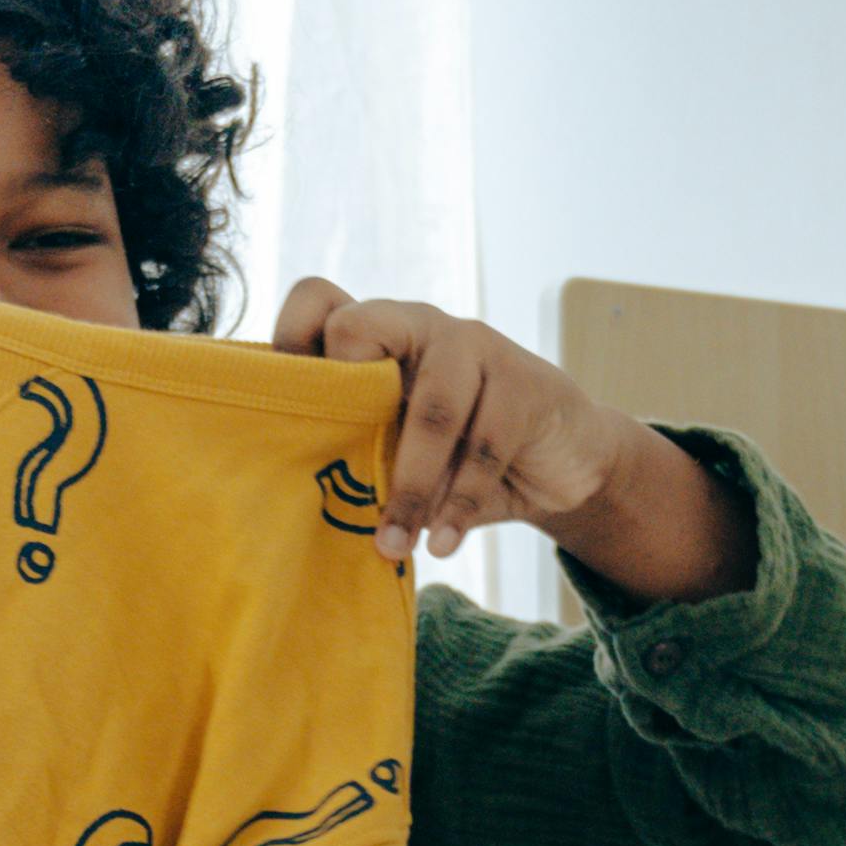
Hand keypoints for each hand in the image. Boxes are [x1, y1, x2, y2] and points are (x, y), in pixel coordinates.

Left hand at [270, 278, 751, 600]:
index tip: (288, 413)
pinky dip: (459, 503)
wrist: (558, 462)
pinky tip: (444, 542)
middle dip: (345, 397)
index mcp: (376, 334)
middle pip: (360, 326)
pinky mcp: (522, 382)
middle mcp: (418, 325)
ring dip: (409, 487)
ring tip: (393, 545)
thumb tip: (297, 502)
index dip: (292, 341)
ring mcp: (473, 346)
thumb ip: (358, 451)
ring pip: (431, 407)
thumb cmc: (457, 458)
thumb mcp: (400, 450)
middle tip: (340, 471)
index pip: (319, 300)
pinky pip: (485, 444)